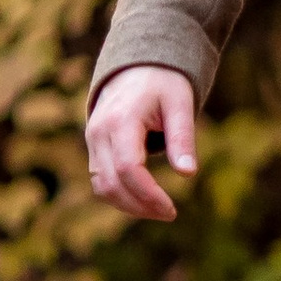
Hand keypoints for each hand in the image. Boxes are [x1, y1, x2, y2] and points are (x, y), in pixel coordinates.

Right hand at [86, 66, 198, 222]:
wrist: (138, 66)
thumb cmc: (164, 83)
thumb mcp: (180, 105)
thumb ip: (182, 138)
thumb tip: (188, 174)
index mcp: (121, 120)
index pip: (128, 168)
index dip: (148, 194)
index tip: (171, 210)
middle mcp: (99, 131)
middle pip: (110, 183)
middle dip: (139, 206)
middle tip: (170, 214)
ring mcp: (92, 139)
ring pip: (101, 186)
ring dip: (128, 205)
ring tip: (160, 210)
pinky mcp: (94, 147)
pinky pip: (100, 180)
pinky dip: (120, 195)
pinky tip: (145, 200)